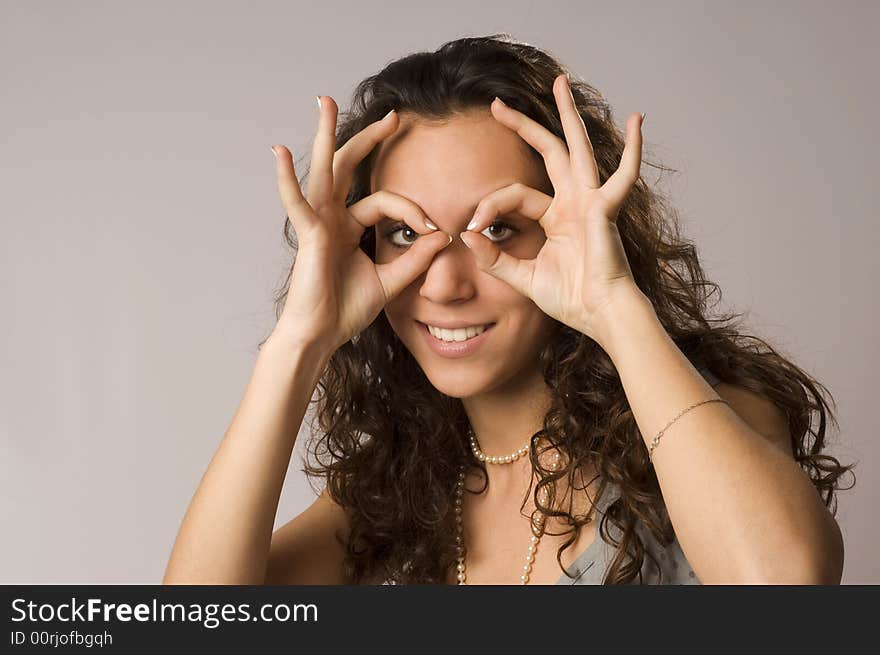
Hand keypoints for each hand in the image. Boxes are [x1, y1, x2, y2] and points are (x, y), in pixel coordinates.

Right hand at [269, 96, 451, 353]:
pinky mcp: (308, 235)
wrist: (321, 336)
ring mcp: (317, 222)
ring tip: (325, 101)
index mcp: (349, 227)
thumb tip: (444, 236)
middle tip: (393, 115)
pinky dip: (286, 178)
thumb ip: (416, 258)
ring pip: (323, 170)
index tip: (437, 230)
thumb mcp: (391, 281)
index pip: (385, 202)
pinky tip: (279, 151)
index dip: (413, 210)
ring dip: (325, 135)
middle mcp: (332, 218)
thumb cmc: (346, 311)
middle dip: (369, 139)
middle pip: (349, 167)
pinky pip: (296, 202)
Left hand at [459, 74, 648, 346]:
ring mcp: (590, 201)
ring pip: (576, 148)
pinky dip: (633, 150)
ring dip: (567, 115)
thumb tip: (466, 236)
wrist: (599, 315)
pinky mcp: (604, 210)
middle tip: (496, 105)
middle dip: (523, 126)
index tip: (471, 227)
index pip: (514, 195)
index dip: (488, 207)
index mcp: (556, 217)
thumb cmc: (570, 299)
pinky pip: (623, 176)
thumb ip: (494, 258)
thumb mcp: (523, 277)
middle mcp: (573, 202)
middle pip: (547, 152)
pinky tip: (637, 120)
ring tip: (559, 82)